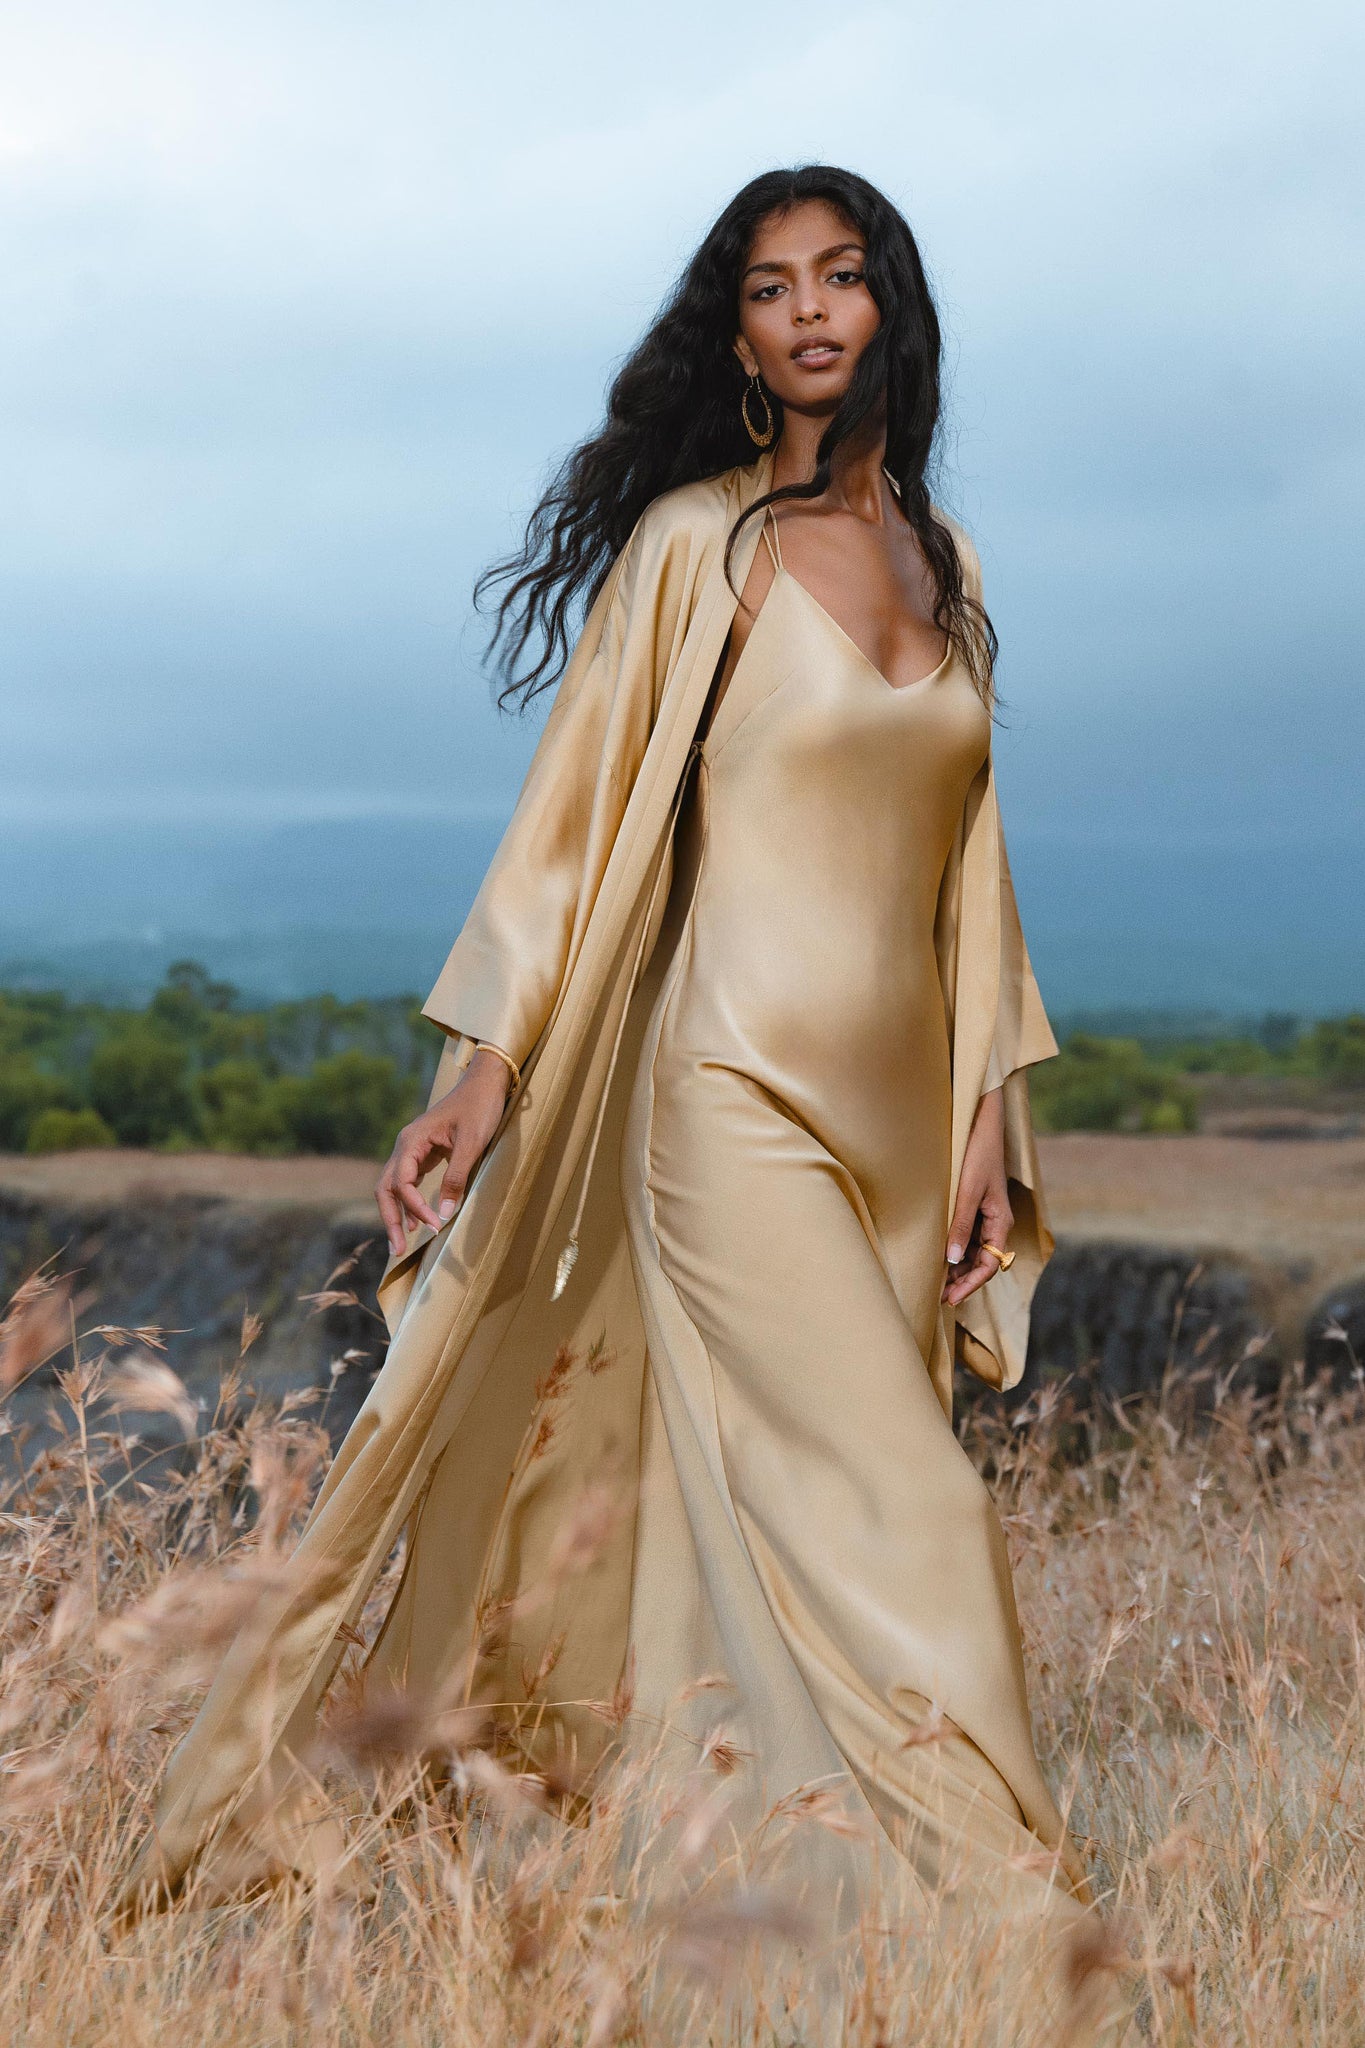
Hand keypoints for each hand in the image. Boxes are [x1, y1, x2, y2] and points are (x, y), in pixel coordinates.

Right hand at [375, 1048, 511, 1258]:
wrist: (485, 1082)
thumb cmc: (479, 1108)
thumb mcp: (472, 1144)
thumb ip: (456, 1178)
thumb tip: (443, 1214)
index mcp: (412, 1140)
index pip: (402, 1183)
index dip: (414, 1207)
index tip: (433, 1225)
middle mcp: (405, 1145)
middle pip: (386, 1188)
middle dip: (390, 1219)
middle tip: (397, 1250)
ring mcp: (412, 1149)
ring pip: (393, 1186)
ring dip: (396, 1213)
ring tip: (402, 1243)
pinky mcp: (424, 1152)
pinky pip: (408, 1181)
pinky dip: (408, 1202)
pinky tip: (415, 1220)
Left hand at [941, 1086, 1012, 1307]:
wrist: (979, 1123)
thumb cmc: (977, 1154)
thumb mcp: (967, 1191)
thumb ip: (961, 1225)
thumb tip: (953, 1260)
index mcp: (1000, 1222)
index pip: (990, 1265)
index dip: (970, 1285)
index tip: (950, 1298)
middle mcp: (994, 1223)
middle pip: (981, 1262)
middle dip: (962, 1281)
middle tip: (938, 1297)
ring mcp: (983, 1216)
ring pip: (972, 1252)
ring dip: (956, 1268)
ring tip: (935, 1282)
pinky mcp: (972, 1206)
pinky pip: (964, 1236)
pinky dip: (953, 1250)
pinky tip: (936, 1256)